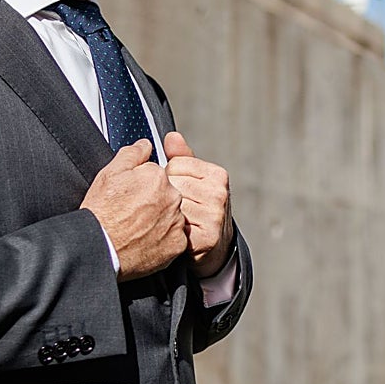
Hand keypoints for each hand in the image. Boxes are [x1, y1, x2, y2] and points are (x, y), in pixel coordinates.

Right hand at [80, 139, 186, 280]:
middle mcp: (173, 197)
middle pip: (166, 194)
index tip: (129, 196)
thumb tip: (145, 145)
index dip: (140, 185)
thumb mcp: (109, 173)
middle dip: (152, 201)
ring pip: (171, 215)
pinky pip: (175, 237)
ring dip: (159, 219)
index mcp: (158, 176)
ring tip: (136, 228)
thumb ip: (132, 153)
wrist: (101, 247)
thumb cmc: (102, 212)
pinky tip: (145, 240)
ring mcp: (176, 222)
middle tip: (131, 212)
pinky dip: (163, 239)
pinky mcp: (177, 244)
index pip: (155, 175)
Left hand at [164, 131, 233, 277]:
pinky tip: (175, 233)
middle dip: (165, 195)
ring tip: (174, 219)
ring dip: (165, 214)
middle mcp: (219, 194)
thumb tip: (172, 137)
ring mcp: (214, 217)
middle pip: (171, 185)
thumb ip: (181, 157)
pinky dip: (168, 231)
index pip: (174, 164)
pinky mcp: (206, 239)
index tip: (178, 189)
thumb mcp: (194, 179)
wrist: (214, 246)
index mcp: (217, 175)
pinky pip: (173, 227)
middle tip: (174, 207)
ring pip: (170, 206)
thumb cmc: (199, 207)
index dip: (169, 177)